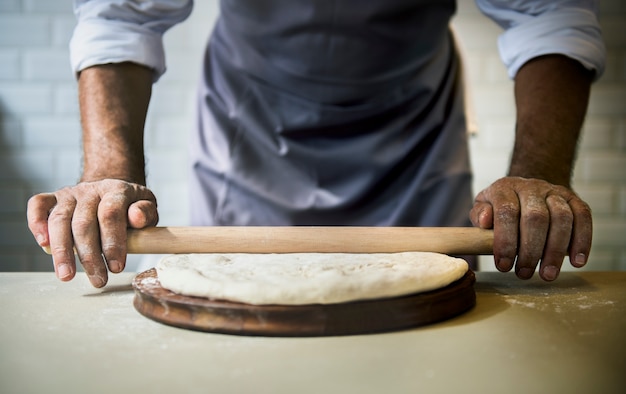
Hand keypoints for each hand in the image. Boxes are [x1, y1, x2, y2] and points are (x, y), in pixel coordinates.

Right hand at [27, 179, 158, 286]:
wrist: (110, 191)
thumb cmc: (130, 206)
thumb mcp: (146, 207)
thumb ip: (146, 212)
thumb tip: (137, 217)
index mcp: (116, 190)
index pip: (111, 214)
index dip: (113, 242)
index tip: (117, 268)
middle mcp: (90, 190)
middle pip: (84, 223)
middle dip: (90, 256)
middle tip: (98, 280)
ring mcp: (70, 193)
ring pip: (59, 220)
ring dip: (62, 251)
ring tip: (67, 276)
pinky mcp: (52, 198)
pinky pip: (38, 205)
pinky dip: (36, 223)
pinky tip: (42, 244)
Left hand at [470, 177, 591, 280]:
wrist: (527, 188)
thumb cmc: (501, 205)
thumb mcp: (483, 206)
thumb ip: (479, 214)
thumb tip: (484, 221)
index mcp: (505, 188)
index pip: (506, 212)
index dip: (505, 241)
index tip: (503, 265)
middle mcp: (531, 187)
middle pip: (536, 217)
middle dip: (530, 250)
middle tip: (524, 274)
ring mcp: (555, 192)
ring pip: (562, 218)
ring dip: (556, 250)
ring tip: (547, 274)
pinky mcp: (574, 199)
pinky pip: (583, 217)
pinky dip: (582, 241)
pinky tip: (576, 262)